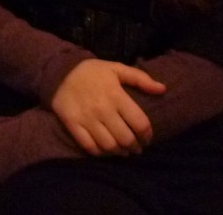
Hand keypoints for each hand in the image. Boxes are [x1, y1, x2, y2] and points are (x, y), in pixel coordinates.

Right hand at [50, 59, 165, 155]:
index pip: (140, 123)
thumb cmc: (93, 72)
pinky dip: (100, 153)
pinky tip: (106, 150)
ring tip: (124, 151)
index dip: (147, 135)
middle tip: (137, 147)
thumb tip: (163, 89)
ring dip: (120, 152)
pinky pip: (89, 146)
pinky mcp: (72, 124)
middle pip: (125, 138)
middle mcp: (102, 109)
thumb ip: (140, 78)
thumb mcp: (116, 68)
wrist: (60, 71)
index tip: (147, 138)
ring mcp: (86, 118)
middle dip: (135, 147)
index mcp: (116, 95)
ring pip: (109, 146)